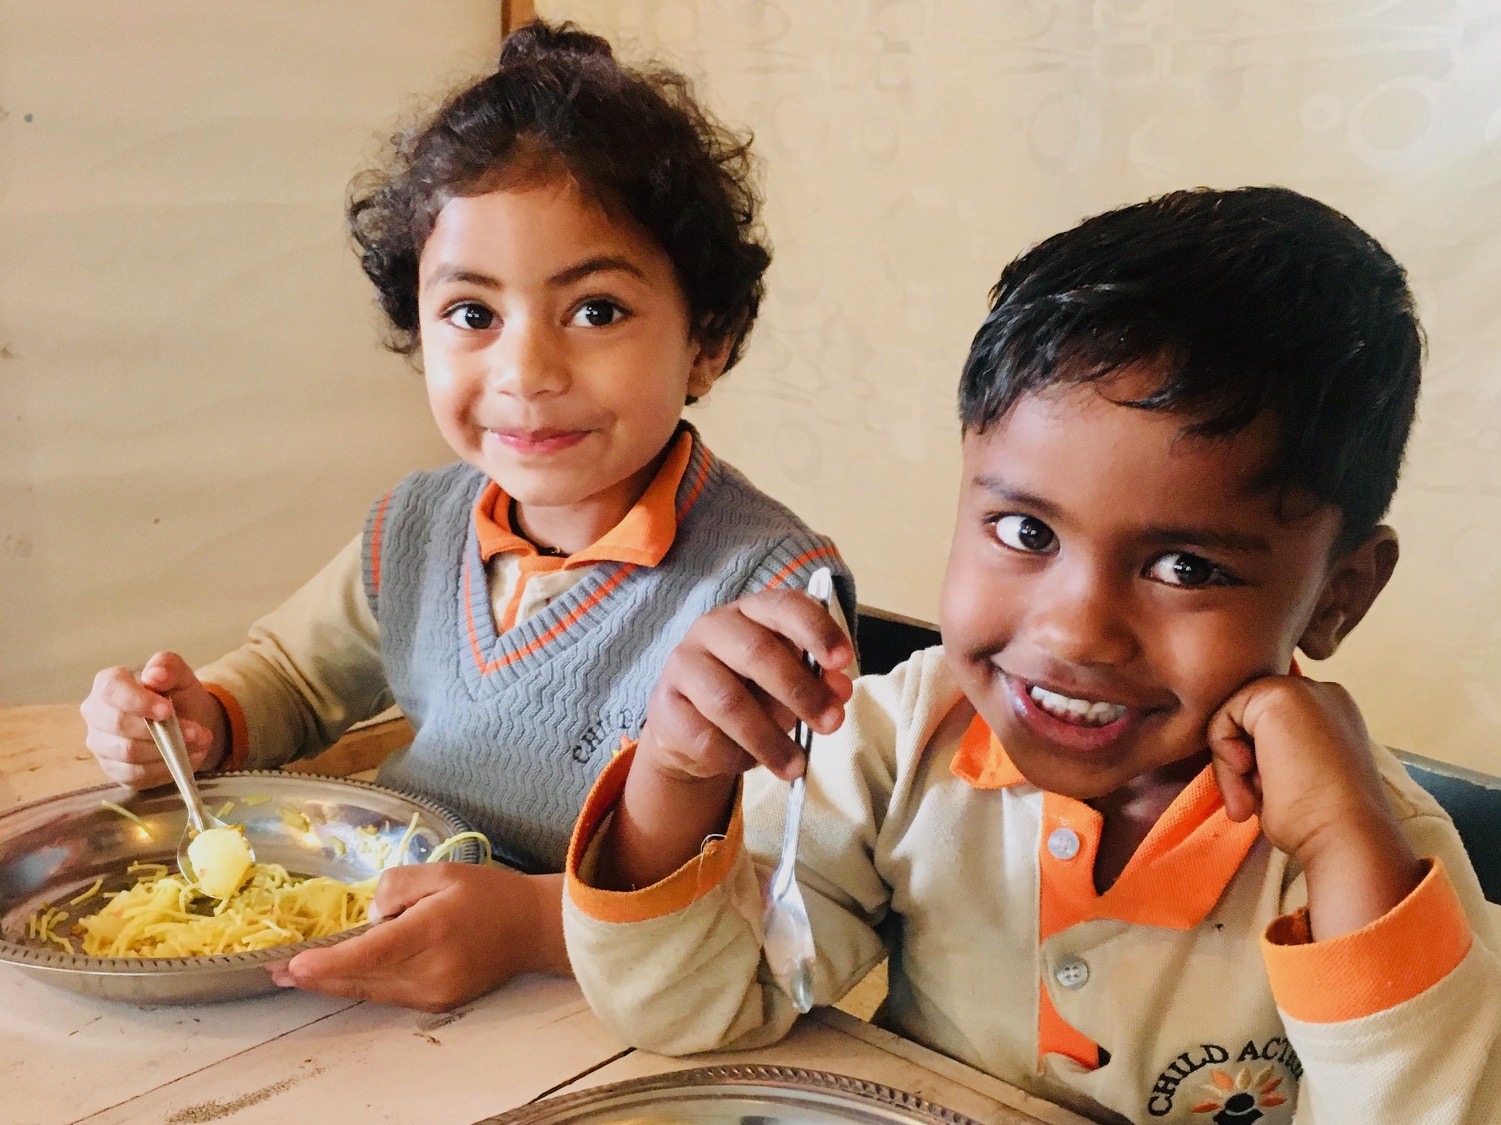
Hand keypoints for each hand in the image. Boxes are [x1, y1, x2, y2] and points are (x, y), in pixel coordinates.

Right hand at [79, 652, 228, 787]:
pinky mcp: (114, 770)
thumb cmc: (176, 693)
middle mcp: (96, 715)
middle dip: (161, 731)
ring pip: (128, 753)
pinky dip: (165, 769)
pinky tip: (185, 760)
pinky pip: (135, 775)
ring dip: (168, 751)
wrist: (187, 720)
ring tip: (198, 744)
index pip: (112, 691)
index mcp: (108, 685)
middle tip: (197, 733)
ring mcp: (102, 745)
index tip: (168, 710)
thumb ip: (168, 666)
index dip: (139, 702)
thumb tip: (154, 675)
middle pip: (118, 726)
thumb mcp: (179, 674)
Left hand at [269, 864, 567, 1011]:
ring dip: (334, 982)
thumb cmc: (488, 893)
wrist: (532, 928)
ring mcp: (435, 992)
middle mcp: (432, 969)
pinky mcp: (437, 1002)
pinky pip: (389, 994)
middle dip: (317, 976)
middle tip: (275, 971)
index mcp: (434, 930)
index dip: (329, 961)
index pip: (372, 952)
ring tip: (296, 976)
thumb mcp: (443, 871)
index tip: (294, 964)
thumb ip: (398, 886)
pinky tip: (341, 975)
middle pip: (363, 978)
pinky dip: (362, 984)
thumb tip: (371, 916)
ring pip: (372, 990)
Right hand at [638, 589, 853, 784]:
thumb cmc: (751, 694)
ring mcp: (683, 663)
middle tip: (831, 724)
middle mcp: (713, 627)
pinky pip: (704, 737)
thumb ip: (816, 682)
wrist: (693, 729)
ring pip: (729, 702)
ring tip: (796, 765)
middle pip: (757, 652)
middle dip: (800, 691)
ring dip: (770, 739)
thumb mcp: (790, 686)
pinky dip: (734, 756)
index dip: (816, 631)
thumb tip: (839, 690)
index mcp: (752, 612)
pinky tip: (748, 763)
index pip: (785, 606)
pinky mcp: (663, 705)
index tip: (843, 662)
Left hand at [1208, 674, 1421, 937]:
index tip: (1263, 799)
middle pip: (1246, 717)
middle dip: (1238, 763)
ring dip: (1229, 767)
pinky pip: (1222, 718)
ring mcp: (1301, 690)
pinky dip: (1224, 756)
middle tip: (1250, 803)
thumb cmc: (1318, 823)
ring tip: (1250, 800)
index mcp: (1331, 714)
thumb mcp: (1292, 777)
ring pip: (1232, 718)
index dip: (1254, 764)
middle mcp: (1321, 694)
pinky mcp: (1277, 695)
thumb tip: (1234, 749)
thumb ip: (1270, 753)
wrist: (1347, 838)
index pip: (1265, 725)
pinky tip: (1251, 780)